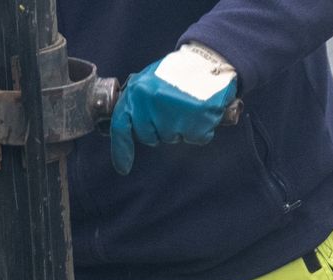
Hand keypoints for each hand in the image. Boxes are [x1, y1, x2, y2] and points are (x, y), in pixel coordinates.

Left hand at [110, 44, 236, 175]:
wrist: (211, 59)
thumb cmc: (179, 70)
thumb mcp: (150, 79)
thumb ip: (137, 102)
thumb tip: (127, 127)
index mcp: (137, 92)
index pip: (121, 127)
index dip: (121, 149)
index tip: (124, 166)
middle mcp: (152, 104)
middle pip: (149, 136)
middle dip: (159, 129)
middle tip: (172, 109)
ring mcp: (174, 116)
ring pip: (172, 138)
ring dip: (180, 128)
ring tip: (188, 105)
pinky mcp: (197, 124)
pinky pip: (195, 138)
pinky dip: (200, 129)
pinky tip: (201, 111)